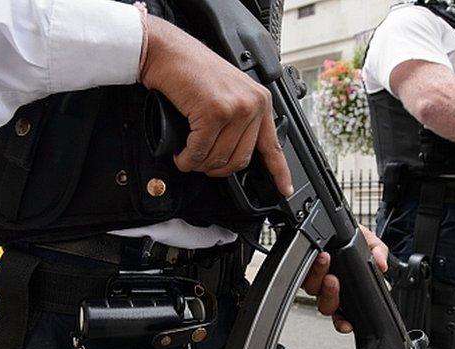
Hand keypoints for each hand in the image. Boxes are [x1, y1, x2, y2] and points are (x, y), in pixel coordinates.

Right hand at [139, 17, 292, 195]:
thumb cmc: (192, 71)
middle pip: (240, 160)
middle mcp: (252, 105)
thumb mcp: (228, 94)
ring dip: (198, 164)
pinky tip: (181, 153)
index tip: (284, 189)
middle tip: (201, 162)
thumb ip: (239, 121)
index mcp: (260, 101)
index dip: (279, 172)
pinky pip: (200, 152)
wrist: (169, 53)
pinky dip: (187, 158)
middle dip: (217, 169)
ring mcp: (235, 108)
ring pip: (219, 159)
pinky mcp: (214, 113)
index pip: (273, 145)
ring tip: (188, 155)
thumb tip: (233, 156)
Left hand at [302, 225, 387, 333]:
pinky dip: (308, 268)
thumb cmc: (346, 234)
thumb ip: (377, 250)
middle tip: (333, 279)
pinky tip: (315, 259)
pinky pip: (300, 274)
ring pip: (312, 289)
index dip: (344, 322)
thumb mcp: (367, 239)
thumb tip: (382, 263)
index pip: (344, 313)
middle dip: (330, 294)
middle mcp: (328, 287)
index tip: (347, 324)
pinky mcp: (300, 266)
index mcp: (345, 287)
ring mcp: (313, 278)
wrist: (327, 218)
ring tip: (324, 259)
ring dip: (319, 276)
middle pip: (327, 305)